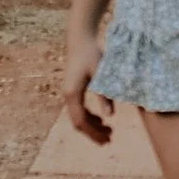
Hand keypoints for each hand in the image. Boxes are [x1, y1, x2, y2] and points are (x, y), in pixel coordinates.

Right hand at [61, 20, 114, 145]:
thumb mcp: (101, 75)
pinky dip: (90, 117)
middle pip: (78, 122)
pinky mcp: (73, 89)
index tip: (107, 139)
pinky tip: (102, 118)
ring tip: (108, 131)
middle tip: (109, 140)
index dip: (93, 133)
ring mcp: (69, 93)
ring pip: (78, 117)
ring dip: (92, 126)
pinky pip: (79, 109)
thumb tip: (110, 117)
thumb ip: (104, 95)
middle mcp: (68, 95)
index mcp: (73, 94)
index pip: (81, 121)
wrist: (81, 38)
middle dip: (93, 133)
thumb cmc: (91, 53)